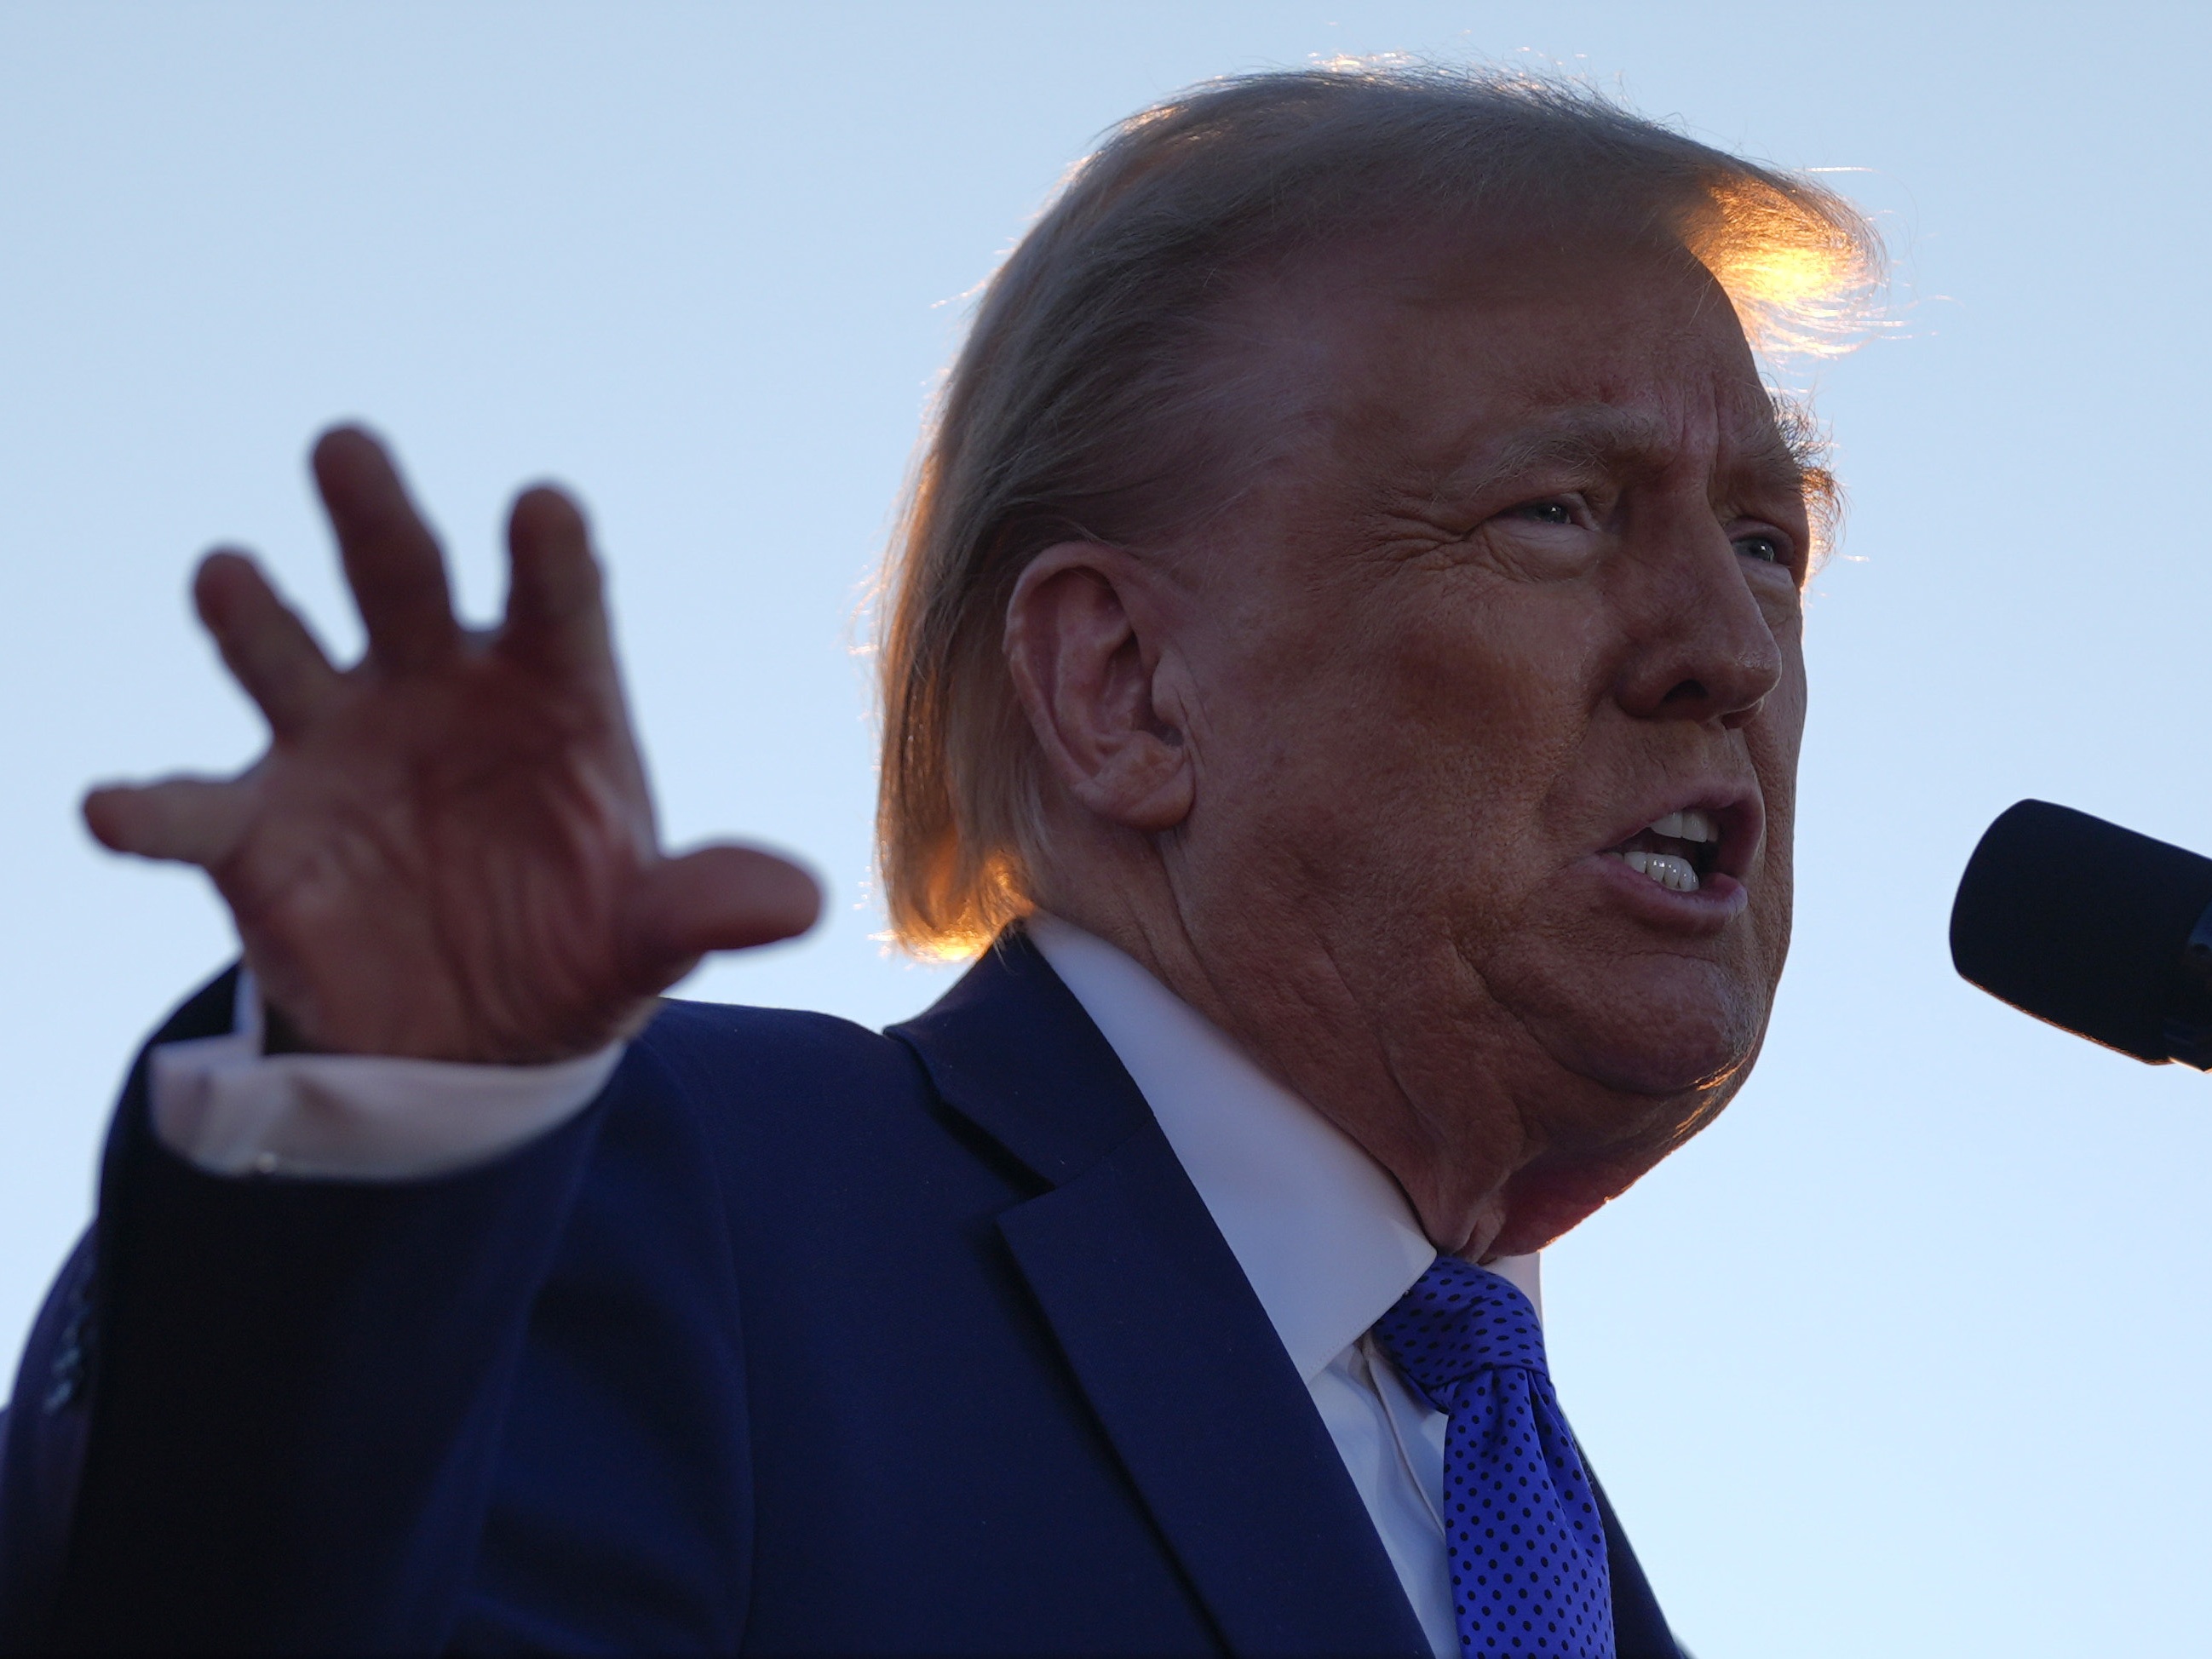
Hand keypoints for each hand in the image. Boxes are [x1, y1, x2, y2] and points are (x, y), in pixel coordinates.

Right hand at [83, 427, 821, 1062]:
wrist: (475, 1037)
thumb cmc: (577, 945)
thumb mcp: (648, 937)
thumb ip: (702, 907)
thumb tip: (798, 903)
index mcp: (553, 692)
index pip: (559, 605)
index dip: (549, 557)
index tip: (543, 507)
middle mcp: (436, 689)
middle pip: (405, 581)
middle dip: (376, 517)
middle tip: (346, 448)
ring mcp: (337, 746)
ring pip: (286, 655)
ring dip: (254, 615)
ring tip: (228, 575)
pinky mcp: (256, 830)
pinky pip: (193, 808)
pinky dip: (149, 807)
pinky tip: (111, 807)